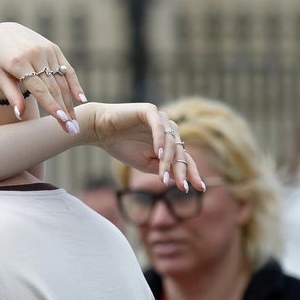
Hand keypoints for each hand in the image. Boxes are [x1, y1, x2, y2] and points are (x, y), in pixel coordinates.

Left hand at [0, 22, 85, 132]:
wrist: (1, 32)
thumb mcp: (0, 76)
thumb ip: (11, 95)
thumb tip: (20, 115)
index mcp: (19, 63)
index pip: (40, 89)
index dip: (52, 106)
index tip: (61, 121)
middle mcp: (35, 55)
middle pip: (54, 88)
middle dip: (64, 110)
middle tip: (71, 129)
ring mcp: (46, 50)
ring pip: (62, 81)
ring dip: (70, 102)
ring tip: (74, 120)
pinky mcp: (54, 48)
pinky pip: (67, 68)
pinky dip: (74, 84)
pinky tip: (81, 99)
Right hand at [82, 102, 203, 191]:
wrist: (99, 129)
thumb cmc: (120, 146)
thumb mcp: (144, 164)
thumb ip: (161, 168)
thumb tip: (180, 178)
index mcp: (168, 142)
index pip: (184, 157)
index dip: (192, 172)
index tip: (200, 188)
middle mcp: (168, 129)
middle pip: (181, 150)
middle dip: (181, 170)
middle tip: (182, 186)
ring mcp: (160, 119)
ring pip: (171, 141)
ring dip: (168, 160)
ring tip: (163, 177)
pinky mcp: (149, 110)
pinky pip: (159, 127)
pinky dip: (159, 140)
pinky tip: (158, 154)